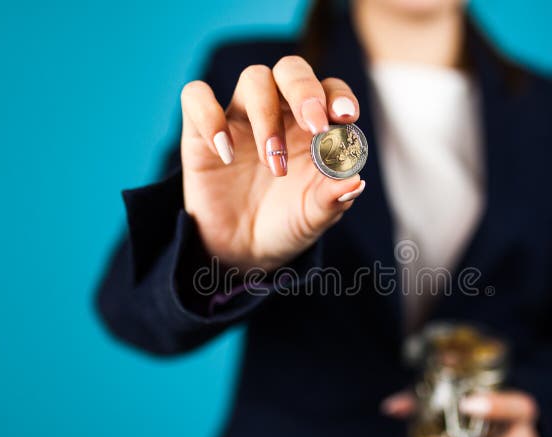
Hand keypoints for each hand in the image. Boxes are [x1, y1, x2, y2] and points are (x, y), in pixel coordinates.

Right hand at [180, 56, 365, 270]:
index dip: (339, 95)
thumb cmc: (286, 224)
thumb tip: (354, 181)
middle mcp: (280, 113)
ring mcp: (241, 118)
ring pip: (254, 79)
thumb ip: (332, 199)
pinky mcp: (201, 130)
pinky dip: (209, 117)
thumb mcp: (313, 218)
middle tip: (314, 127)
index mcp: (315, 127)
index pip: (330, 90)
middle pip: (292, 70)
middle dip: (305, 91)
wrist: (243, 251)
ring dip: (267, 116)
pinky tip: (225, 153)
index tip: (345, 117)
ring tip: (272, 163)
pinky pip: (196, 97)